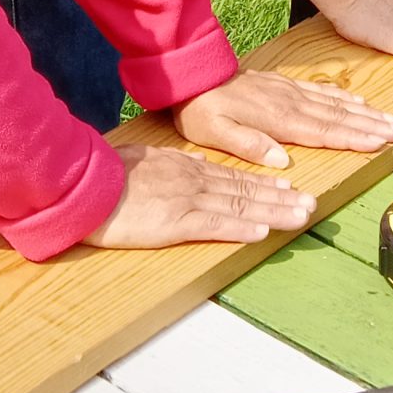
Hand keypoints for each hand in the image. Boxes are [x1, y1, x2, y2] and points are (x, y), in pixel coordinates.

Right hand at [82, 132, 316, 248]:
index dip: (264, 183)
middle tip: (311, 203)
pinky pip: (214, 225)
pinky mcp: (174, 222)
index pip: (233, 176)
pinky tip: (261, 232)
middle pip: (245, 190)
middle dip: (281, 197)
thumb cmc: (106, 175)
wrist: (81, 184)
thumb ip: (175, 162)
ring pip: (239, 206)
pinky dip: (240, 229)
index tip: (288, 187)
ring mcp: (186, 200)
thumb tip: (199, 163)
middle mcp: (193, 180)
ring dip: (274, 212)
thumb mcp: (145, 159)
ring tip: (301, 216)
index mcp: (185, 167)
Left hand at [173, 68, 392, 166]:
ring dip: (364, 112)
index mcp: (277, 119)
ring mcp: (289, 91)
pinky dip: (344, 97)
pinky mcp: (284, 85)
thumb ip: (248, 145)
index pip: (324, 131)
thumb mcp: (214, 133)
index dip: (354, 138)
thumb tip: (280, 161)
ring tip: (389, 119)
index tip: (381, 142)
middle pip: (338, 117)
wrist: (191, 74)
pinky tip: (357, 102)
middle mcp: (289, 103)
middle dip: (371, 125)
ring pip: (334, 103)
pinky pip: (321, 91)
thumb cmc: (200, 108)